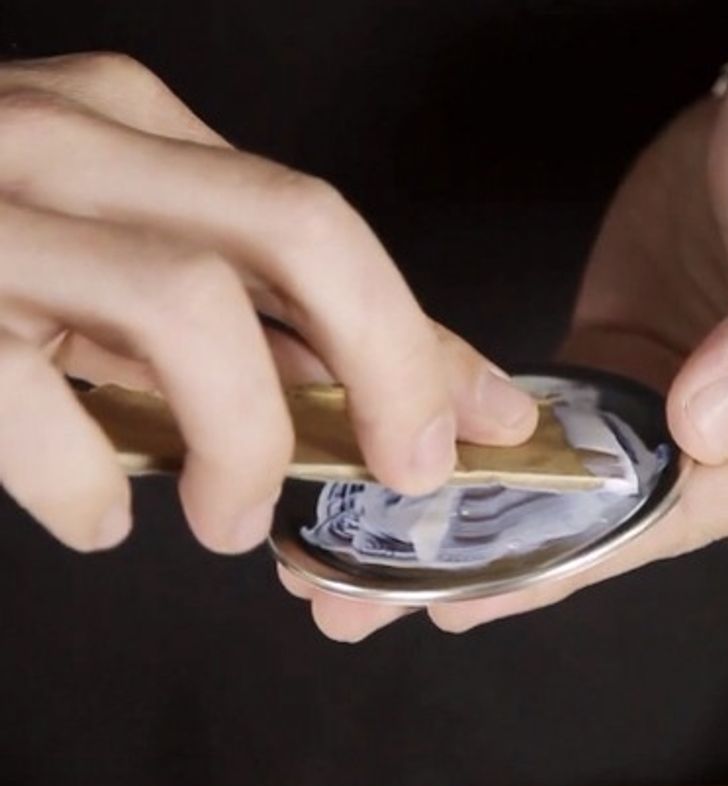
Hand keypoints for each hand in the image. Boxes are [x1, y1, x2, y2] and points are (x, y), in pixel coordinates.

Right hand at [0, 54, 535, 556]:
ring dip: (242, 442)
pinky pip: (28, 397)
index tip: (490, 421)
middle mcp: (75, 143)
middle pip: (300, 233)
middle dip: (388, 366)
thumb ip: (254, 321)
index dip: (425, 335)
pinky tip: (93, 517)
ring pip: (186, 308)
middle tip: (402, 474)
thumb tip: (411, 394)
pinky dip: (82, 486)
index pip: (328, 230)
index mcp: (138, 134)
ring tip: (230, 517)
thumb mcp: (129, 270)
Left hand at [412, 19, 727, 632]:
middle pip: (637, 525)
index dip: (595, 546)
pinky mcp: (638, 372)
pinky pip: (573, 435)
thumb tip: (714, 422)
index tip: (497, 572)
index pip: (703, 509)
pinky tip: (448, 493)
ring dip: (502, 531)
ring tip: (396, 566)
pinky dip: (511, 467)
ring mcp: (694, 412)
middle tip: (409, 597)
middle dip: (526, 566)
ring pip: (595, 494)